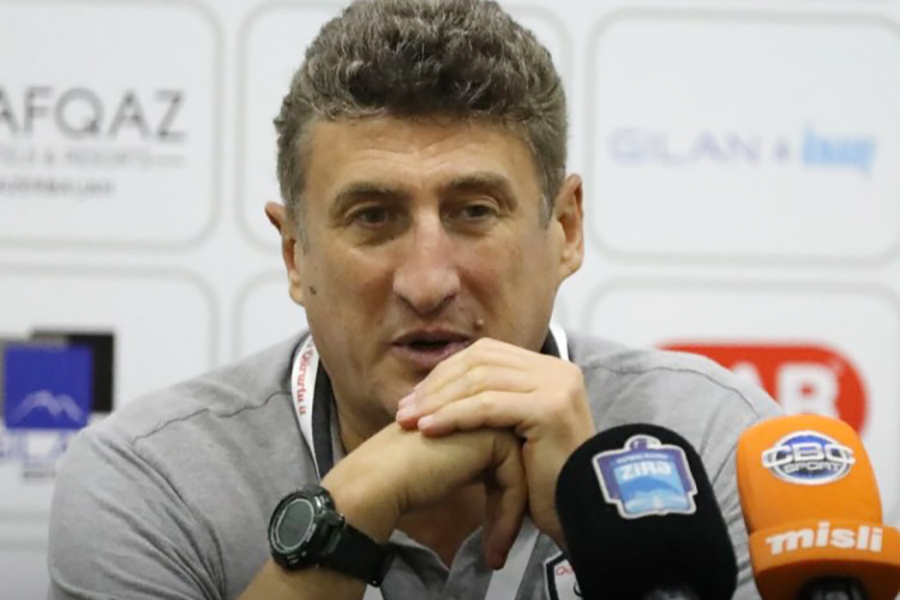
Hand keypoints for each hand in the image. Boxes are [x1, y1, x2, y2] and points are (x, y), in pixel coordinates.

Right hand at [322, 422, 526, 567]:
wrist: (381, 476)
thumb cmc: (402, 477)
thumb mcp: (447, 468)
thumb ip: (473, 467)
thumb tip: (500, 492)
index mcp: (473, 415)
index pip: (504, 461)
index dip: (500, 502)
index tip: (492, 542)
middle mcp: (485, 413)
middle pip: (515, 469)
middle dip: (508, 513)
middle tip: (497, 554)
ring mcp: (491, 421)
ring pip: (521, 476)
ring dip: (509, 521)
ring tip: (495, 556)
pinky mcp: (494, 437)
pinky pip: (516, 482)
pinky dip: (508, 517)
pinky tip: (493, 547)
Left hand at [395, 338, 594, 548]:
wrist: (585, 512)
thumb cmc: (548, 481)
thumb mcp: (519, 432)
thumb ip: (497, 404)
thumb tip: (449, 387)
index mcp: (550, 370)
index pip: (488, 354)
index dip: (447, 371)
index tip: (417, 398)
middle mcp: (558, 371)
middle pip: (481, 361)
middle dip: (438, 384)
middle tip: (405, 409)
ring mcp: (557, 386)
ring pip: (481, 381)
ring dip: (439, 400)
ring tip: (409, 420)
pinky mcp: (550, 409)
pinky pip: (489, 406)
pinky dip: (454, 415)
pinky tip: (428, 429)